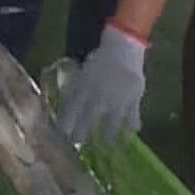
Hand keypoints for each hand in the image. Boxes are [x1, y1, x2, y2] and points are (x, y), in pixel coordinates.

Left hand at [58, 25, 147, 145]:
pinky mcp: (133, 98)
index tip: (61, 136)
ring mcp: (117, 100)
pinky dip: (133, 124)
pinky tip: (133, 131)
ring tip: (108, 146)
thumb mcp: (83, 73)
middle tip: (79, 146)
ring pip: (111, 122)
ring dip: (108, 135)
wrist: (123, 48)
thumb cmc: (100, 60)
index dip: (65, 124)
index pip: (71, 111)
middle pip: (88, 120)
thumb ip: (74, 90)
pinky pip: (133, 114)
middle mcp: (99, 98)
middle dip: (82, 134)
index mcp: (84, 89)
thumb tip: (65, 106)